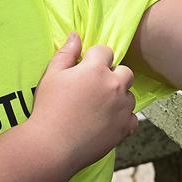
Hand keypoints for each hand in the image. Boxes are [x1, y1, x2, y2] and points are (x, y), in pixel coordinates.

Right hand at [30, 32, 138, 169]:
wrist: (51, 145)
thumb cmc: (48, 108)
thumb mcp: (52, 76)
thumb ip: (66, 53)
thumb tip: (76, 35)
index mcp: (96, 69)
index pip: (105, 51)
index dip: (95, 58)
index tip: (85, 69)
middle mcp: (114, 85)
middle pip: (125, 71)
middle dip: (113, 76)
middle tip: (95, 89)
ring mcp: (122, 107)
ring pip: (130, 95)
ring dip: (119, 97)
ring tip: (100, 108)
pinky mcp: (124, 128)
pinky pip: (133, 118)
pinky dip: (124, 119)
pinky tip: (108, 122)